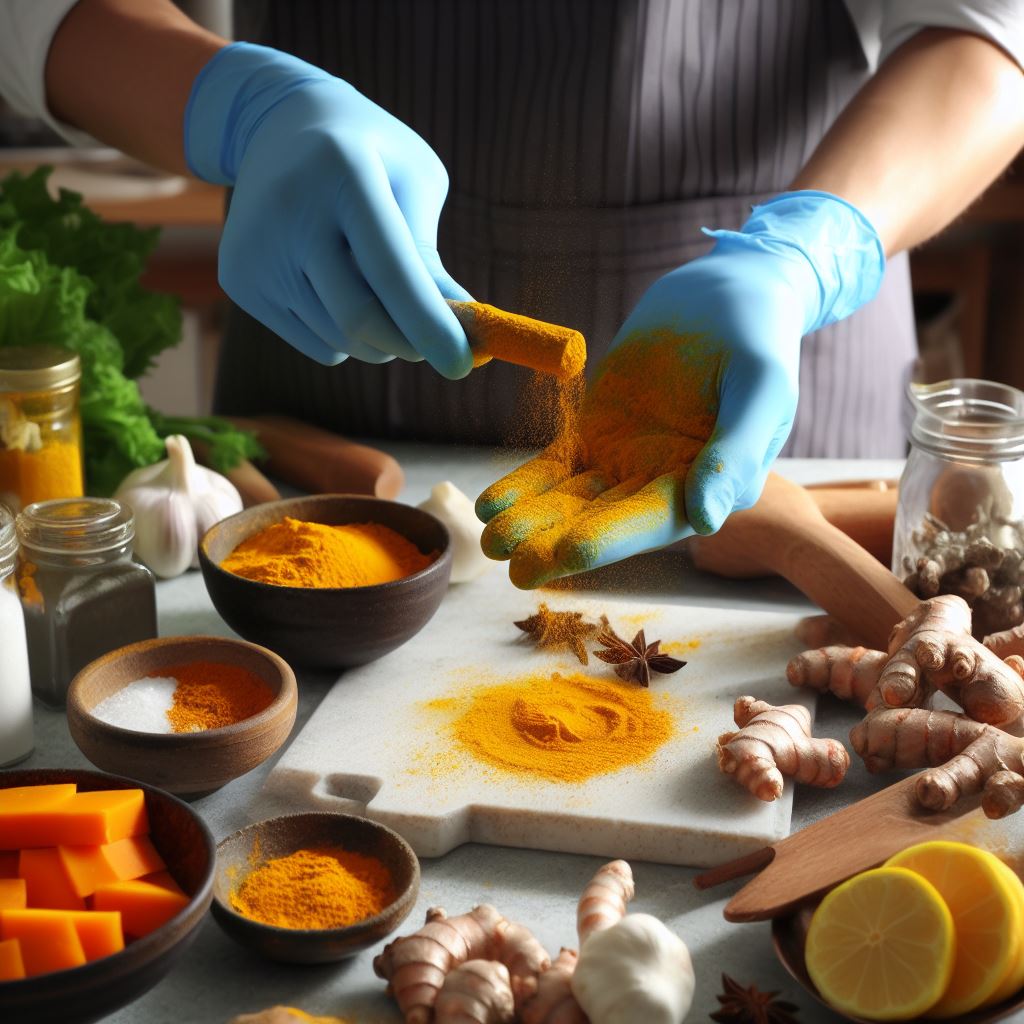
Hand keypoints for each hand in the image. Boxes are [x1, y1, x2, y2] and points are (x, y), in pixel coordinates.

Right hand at [185, 43, 471, 376]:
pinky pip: (316, 344)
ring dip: (381, 342)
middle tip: (434, 343)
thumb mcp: (415, 182)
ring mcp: (256, 248)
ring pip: (340, 339)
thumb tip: (460, 335)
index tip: (461, 365)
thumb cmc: (371, 157)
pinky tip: (339, 290)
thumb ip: (431, 257)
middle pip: (359, 317)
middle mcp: (289, 209)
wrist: (278, 124)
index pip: (390, 269)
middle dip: (408, 344)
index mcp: (343, 169)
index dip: (429, 324)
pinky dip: (346, 338)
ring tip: (386, 300)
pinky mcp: (239, 279)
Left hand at [476, 192, 884, 587]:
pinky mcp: (596, 436)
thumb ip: (735, 454)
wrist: (723, 295)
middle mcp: (665, 485)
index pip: (654, 521)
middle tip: (512, 568)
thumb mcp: (760, 389)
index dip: (609, 539)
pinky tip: (492, 504)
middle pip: (604, 521)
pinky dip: (524, 485)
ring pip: (572, 499)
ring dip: (532, 521)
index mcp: (711, 488)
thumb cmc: (757, 340)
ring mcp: (626, 462)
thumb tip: (707, 522)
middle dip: (557, 543)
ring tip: (489, 541)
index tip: (566, 553)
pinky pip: (555, 466)